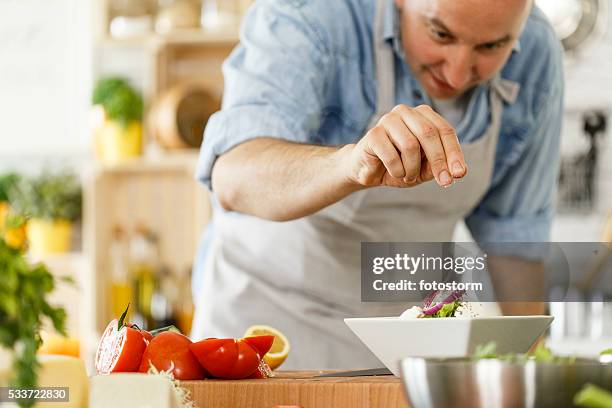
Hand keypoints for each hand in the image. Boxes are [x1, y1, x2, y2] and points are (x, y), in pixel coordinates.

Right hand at [344, 104, 466, 187]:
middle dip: (439, 161)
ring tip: (408, 176)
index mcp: (422, 115)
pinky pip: (391, 155)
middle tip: (444, 182)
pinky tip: (395, 173)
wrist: (367, 171)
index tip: (459, 174)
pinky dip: (397, 170)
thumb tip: (458, 171)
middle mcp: (405, 112)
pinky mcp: (373, 134)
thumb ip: (439, 166)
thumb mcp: (423, 169)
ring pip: (411, 145)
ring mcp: (388, 120)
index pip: (444, 130)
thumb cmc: (398, 166)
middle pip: (429, 133)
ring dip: (412, 168)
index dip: (454, 152)